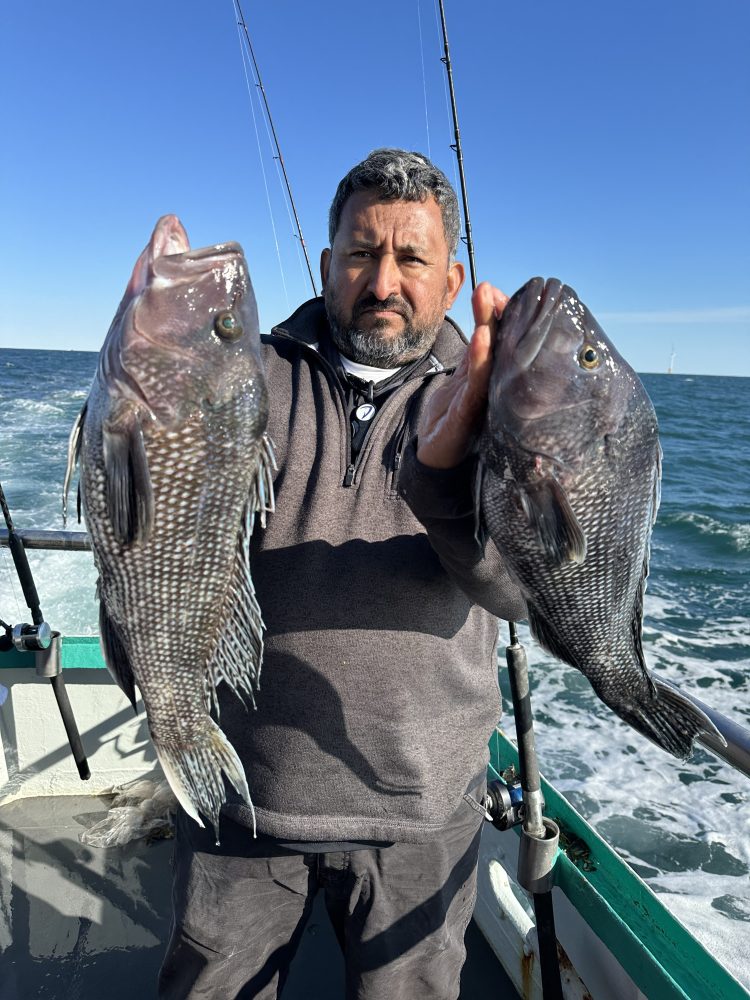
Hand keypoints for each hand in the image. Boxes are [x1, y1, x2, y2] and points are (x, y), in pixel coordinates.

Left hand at [416, 282, 507, 468]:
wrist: (433, 457)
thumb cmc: (449, 419)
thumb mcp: (459, 380)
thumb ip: (471, 356)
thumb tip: (484, 322)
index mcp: (487, 376)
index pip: (497, 339)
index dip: (497, 315)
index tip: (494, 291)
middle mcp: (490, 386)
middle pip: (499, 345)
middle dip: (498, 315)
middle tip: (493, 288)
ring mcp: (482, 400)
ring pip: (491, 360)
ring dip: (491, 329)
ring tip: (489, 301)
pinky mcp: (468, 413)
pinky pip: (476, 383)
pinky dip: (480, 359)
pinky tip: (482, 338)